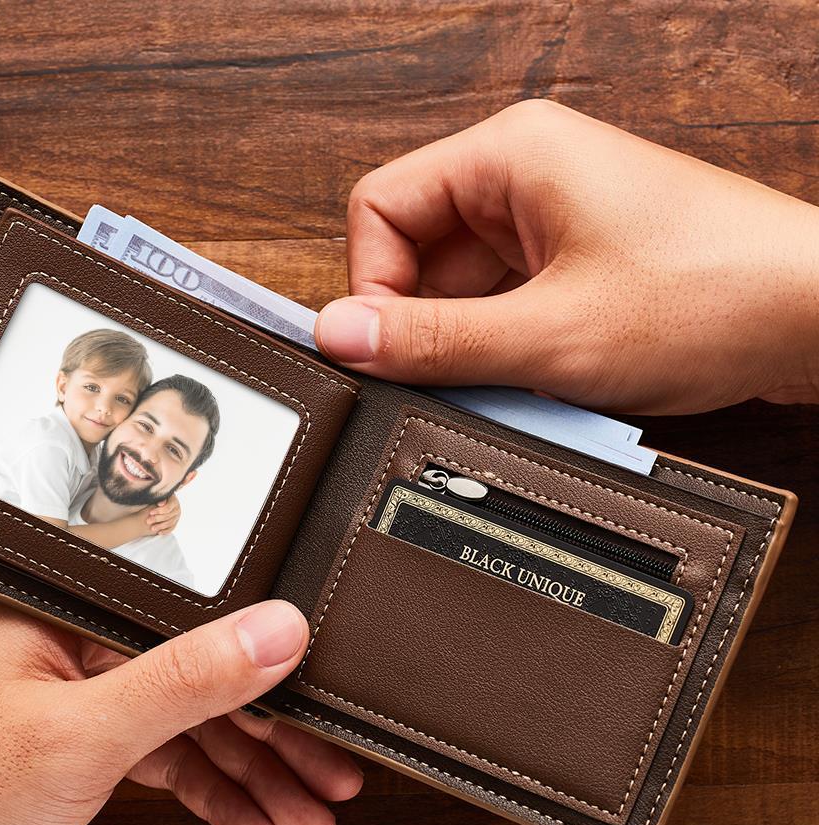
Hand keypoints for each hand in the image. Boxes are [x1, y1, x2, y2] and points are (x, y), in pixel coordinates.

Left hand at [0, 590, 361, 824]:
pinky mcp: (85, 730)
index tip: (327, 715)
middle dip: (276, 740)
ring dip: (253, 775)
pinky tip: (254, 824)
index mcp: (76, 598)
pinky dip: (208, 792)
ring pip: (194, 723)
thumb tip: (275, 630)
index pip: (203, 620)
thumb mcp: (81, 734)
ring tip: (307, 817)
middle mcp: (86, 633)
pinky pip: (165, 755)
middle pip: (209, 677)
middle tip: (332, 778)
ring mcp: (87, 683)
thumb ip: (186, 682)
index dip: (275, 673)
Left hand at [145, 493, 180, 534]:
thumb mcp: (160, 496)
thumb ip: (160, 499)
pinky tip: (159, 533)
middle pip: (168, 516)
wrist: (164, 500)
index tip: (150, 512)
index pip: (167, 508)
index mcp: (174, 501)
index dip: (159, 510)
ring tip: (152, 528)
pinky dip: (166, 531)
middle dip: (157, 519)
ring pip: (170, 523)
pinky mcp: (176, 522)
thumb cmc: (159, 497)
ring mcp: (177, 516)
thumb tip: (160, 504)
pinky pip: (172, 528)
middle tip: (148, 521)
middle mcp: (177, 509)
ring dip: (160, 526)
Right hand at [315, 100, 818, 414]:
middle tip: (452, 376)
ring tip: (515, 378)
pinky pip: (504, 302)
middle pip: (417, 251)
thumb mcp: (547, 335)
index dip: (372, 285)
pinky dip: (505, 347)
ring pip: (461, 286)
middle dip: (424, 323)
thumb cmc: (712, 296)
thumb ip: (433, 340)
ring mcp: (553, 220)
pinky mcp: (575, 261)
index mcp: (510, 156)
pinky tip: (538, 378)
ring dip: (470, 343)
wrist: (816, 318)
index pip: (380, 207)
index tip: (387, 350)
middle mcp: (526, 177)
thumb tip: (343, 335)